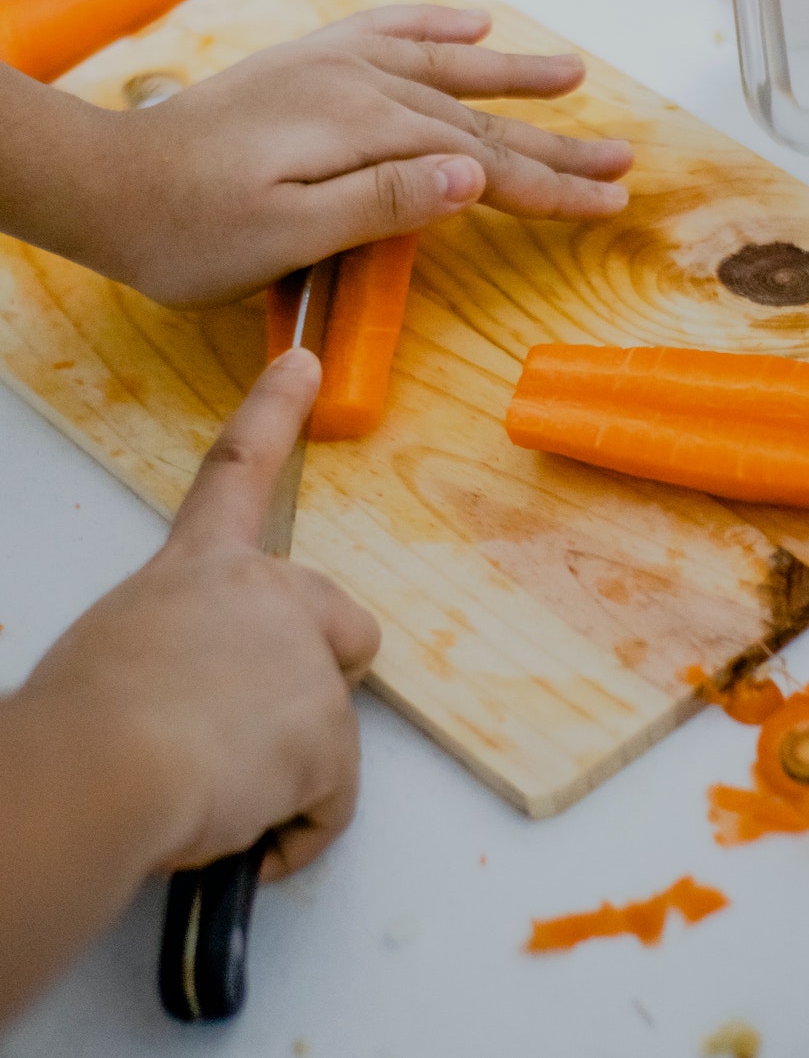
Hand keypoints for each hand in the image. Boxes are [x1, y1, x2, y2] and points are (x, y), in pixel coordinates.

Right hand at [15, 347, 379, 879]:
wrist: (100, 772)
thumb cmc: (81, 722)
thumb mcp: (121, 656)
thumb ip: (177, 655)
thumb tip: (173, 711)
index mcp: (198, 572)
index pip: (236, 469)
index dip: (272, 410)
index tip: (303, 362)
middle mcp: (265, 595)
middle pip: (343, 625)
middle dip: (322, 677)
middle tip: (256, 724)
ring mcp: (307, 658)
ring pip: (332, 727)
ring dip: (283, 768)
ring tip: (211, 785)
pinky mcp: (333, 729)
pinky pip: (333, 800)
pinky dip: (296, 829)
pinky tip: (244, 830)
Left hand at [19, 4, 633, 305]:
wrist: (113, 186)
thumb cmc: (193, 232)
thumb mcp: (286, 237)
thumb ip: (381, 202)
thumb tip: (470, 176)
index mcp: (364, 133)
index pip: (482, 167)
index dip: (551, 188)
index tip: (610, 202)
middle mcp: (359, 87)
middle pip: (479, 119)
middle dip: (555, 144)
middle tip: (620, 161)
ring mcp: (333, 70)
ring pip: (445, 71)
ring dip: (513, 75)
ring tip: (572, 75)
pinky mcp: (310, 69)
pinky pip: (386, 34)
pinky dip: (433, 29)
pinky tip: (469, 24)